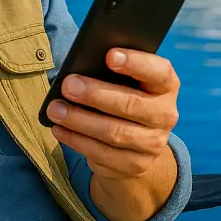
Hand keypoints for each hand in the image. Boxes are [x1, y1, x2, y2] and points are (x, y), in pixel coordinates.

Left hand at [45, 48, 179, 178]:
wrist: (134, 143)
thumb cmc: (122, 96)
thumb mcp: (124, 81)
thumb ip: (110, 72)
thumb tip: (79, 69)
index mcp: (165, 86)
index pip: (160, 72)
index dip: (136, 63)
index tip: (109, 55)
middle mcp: (165, 115)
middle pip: (131, 104)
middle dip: (95, 94)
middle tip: (68, 85)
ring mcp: (153, 143)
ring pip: (114, 132)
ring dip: (79, 120)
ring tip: (55, 109)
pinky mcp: (136, 165)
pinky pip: (103, 154)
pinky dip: (77, 140)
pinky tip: (59, 129)